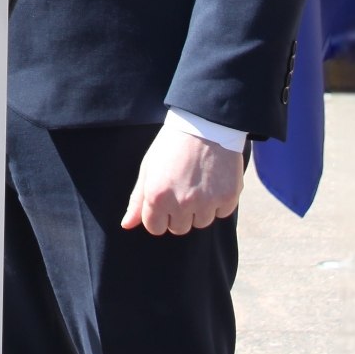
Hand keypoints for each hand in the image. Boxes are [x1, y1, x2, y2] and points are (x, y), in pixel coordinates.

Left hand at [120, 123, 244, 235]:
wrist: (204, 125)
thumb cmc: (171, 145)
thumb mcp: (148, 168)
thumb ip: (138, 200)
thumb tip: (126, 225)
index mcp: (157, 197)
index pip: (155, 228)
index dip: (158, 215)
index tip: (164, 200)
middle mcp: (181, 203)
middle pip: (179, 228)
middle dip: (179, 214)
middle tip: (182, 188)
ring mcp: (206, 202)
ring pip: (201, 222)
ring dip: (200, 209)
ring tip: (198, 182)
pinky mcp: (227, 197)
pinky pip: (222, 212)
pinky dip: (219, 201)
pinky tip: (214, 180)